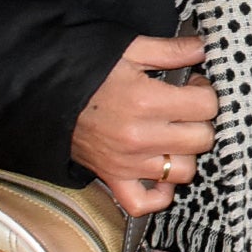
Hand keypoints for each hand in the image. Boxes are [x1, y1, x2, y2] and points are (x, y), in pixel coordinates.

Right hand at [72, 35, 217, 217]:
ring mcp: (127, 162)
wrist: (44, 95)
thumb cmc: (88, 72)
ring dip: (184, 154)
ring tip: (172, 136)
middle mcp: (140, 136)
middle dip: (200, 121)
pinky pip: (145, 202)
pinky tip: (160, 172)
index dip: (205, 92)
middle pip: (202, 139)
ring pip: (184, 170)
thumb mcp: (129, 50)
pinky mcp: (113, 179)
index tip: (191, 87)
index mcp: (146, 101)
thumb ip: (170, 50)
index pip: (206, 105)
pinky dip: (159, 193)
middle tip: (184, 110)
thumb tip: (204, 49)